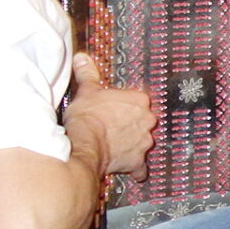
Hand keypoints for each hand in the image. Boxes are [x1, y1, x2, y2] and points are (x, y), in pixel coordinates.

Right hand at [66, 53, 154, 178]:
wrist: (85, 145)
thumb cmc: (87, 117)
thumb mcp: (87, 91)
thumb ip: (88, 74)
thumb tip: (82, 58)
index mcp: (139, 100)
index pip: (137, 99)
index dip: (124, 104)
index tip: (115, 108)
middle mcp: (147, 120)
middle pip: (142, 120)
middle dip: (130, 123)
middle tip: (112, 126)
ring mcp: (144, 141)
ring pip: (142, 141)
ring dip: (131, 143)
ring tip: (114, 144)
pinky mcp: (137, 161)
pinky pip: (139, 167)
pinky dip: (135, 169)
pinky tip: (130, 170)